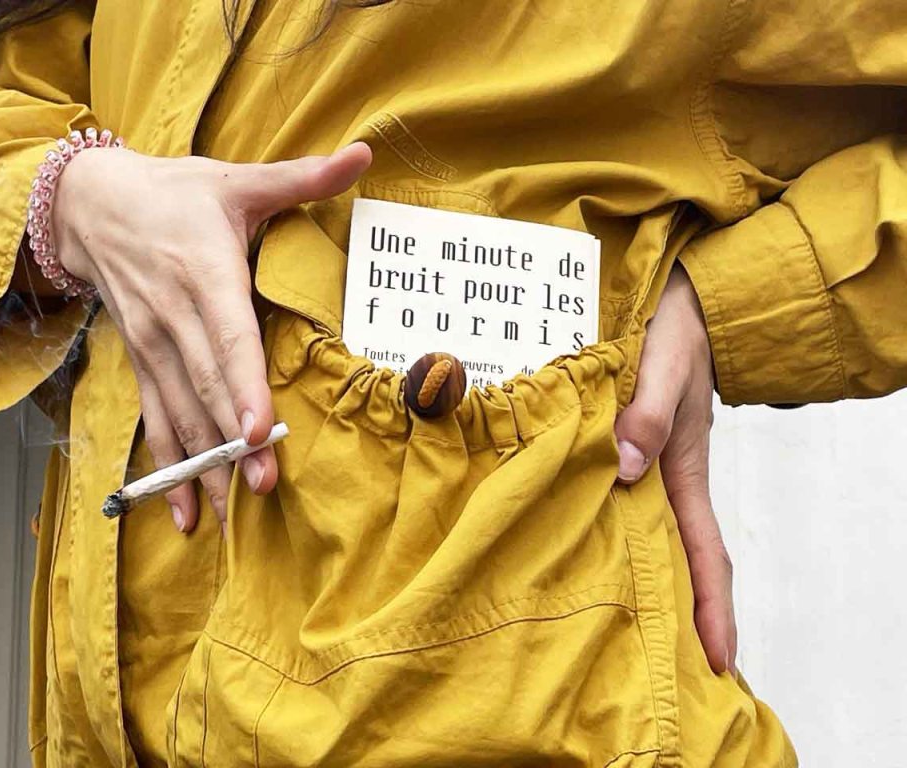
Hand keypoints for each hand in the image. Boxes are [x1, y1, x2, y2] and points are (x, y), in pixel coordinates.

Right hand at [50, 142, 372, 533]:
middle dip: (232, 442)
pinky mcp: (142, 363)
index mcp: (207, 273)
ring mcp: (154, 346)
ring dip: (202, 466)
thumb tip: (364, 153)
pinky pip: (156, 422)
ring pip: (181, 414)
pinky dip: (169, 468)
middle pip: (208, 388)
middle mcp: (176, 317)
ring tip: (224, 517)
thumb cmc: (175, 194)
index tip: (260, 429)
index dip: (244, 385)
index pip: (229, 337)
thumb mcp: (237, 181)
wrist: (90, 205)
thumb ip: (302, 177)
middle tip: (259, 488)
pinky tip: (183, 512)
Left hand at [614, 263, 735, 674]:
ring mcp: (637, 469)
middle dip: (672, 615)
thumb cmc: (674, 331)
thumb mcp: (663, 366)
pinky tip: (563, 547)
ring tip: (598, 630)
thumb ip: (646, 412)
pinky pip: (603, 500)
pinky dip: (591, 528)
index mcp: (683, 471)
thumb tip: (624, 466)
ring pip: (634, 535)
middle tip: (654, 671)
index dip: (713, 607)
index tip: (719, 660)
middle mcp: (661, 480)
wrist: (670, 300)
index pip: (706, 552)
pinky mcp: (612, 451)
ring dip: (627, 579)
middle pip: (671, 559)